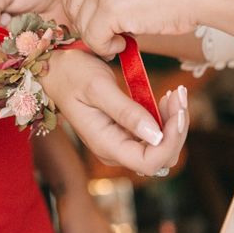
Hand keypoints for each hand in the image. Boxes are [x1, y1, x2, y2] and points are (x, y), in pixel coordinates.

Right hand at [42, 49, 188, 173]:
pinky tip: (166, 98)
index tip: (178, 111)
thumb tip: (156, 135)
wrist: (55, 70)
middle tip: (178, 94)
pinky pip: (154, 135)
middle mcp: (114, 150)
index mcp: (105, 144)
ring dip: (174, 123)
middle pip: (161, 157)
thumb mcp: (98, 87)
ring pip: (161, 147)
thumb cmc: (71, 74)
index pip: (149, 162)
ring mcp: (120, 142)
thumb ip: (126, 112)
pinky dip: (166, 118)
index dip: (170, 142)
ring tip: (175, 94)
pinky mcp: (125, 132)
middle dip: (176, 130)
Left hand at [60, 0, 212, 58]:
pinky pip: (93, 37)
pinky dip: (105, 47)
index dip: (79, 8)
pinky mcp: (110, 7)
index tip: (95, 21)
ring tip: (120, 38)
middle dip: (86, 23)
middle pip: (70, 3)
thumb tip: (82, 9)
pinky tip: (123, 44)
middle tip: (107, 34)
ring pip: (81, 23)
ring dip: (98, 37)